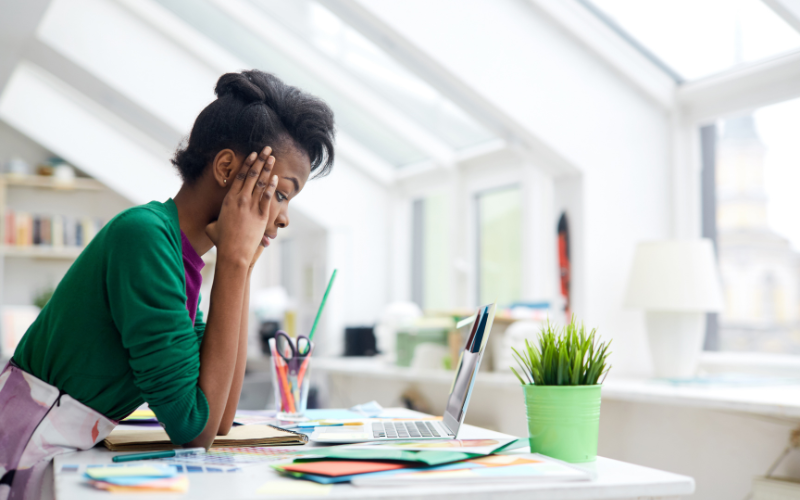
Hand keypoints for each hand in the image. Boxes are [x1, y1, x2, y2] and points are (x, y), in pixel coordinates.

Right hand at [207, 146, 277, 267]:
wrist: (233, 253)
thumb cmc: (222, 242)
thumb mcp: (213, 228)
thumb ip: (213, 222)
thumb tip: (211, 224)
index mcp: (229, 200)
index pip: (239, 177)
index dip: (247, 164)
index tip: (253, 155)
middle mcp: (240, 200)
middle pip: (251, 175)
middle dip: (260, 160)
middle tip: (266, 149)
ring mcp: (251, 206)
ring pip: (260, 183)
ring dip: (267, 168)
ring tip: (273, 157)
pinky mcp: (261, 215)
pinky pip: (267, 197)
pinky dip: (271, 186)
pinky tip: (275, 177)